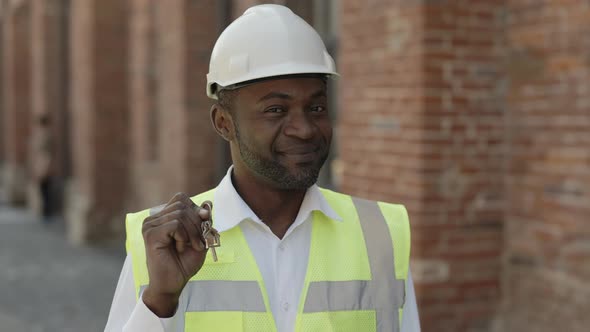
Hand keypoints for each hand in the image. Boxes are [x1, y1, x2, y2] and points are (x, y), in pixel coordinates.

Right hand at [141, 193, 210, 316]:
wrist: (173, 284)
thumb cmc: (184, 262)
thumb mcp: (200, 237)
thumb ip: (204, 220)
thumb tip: (207, 204)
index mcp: (163, 216)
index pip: (181, 198)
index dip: (195, 209)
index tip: (204, 225)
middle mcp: (154, 218)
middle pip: (182, 205)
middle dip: (197, 223)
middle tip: (199, 242)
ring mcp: (150, 225)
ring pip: (180, 214)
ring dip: (192, 232)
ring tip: (190, 247)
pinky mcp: (150, 234)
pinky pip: (175, 225)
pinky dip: (184, 237)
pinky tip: (180, 248)